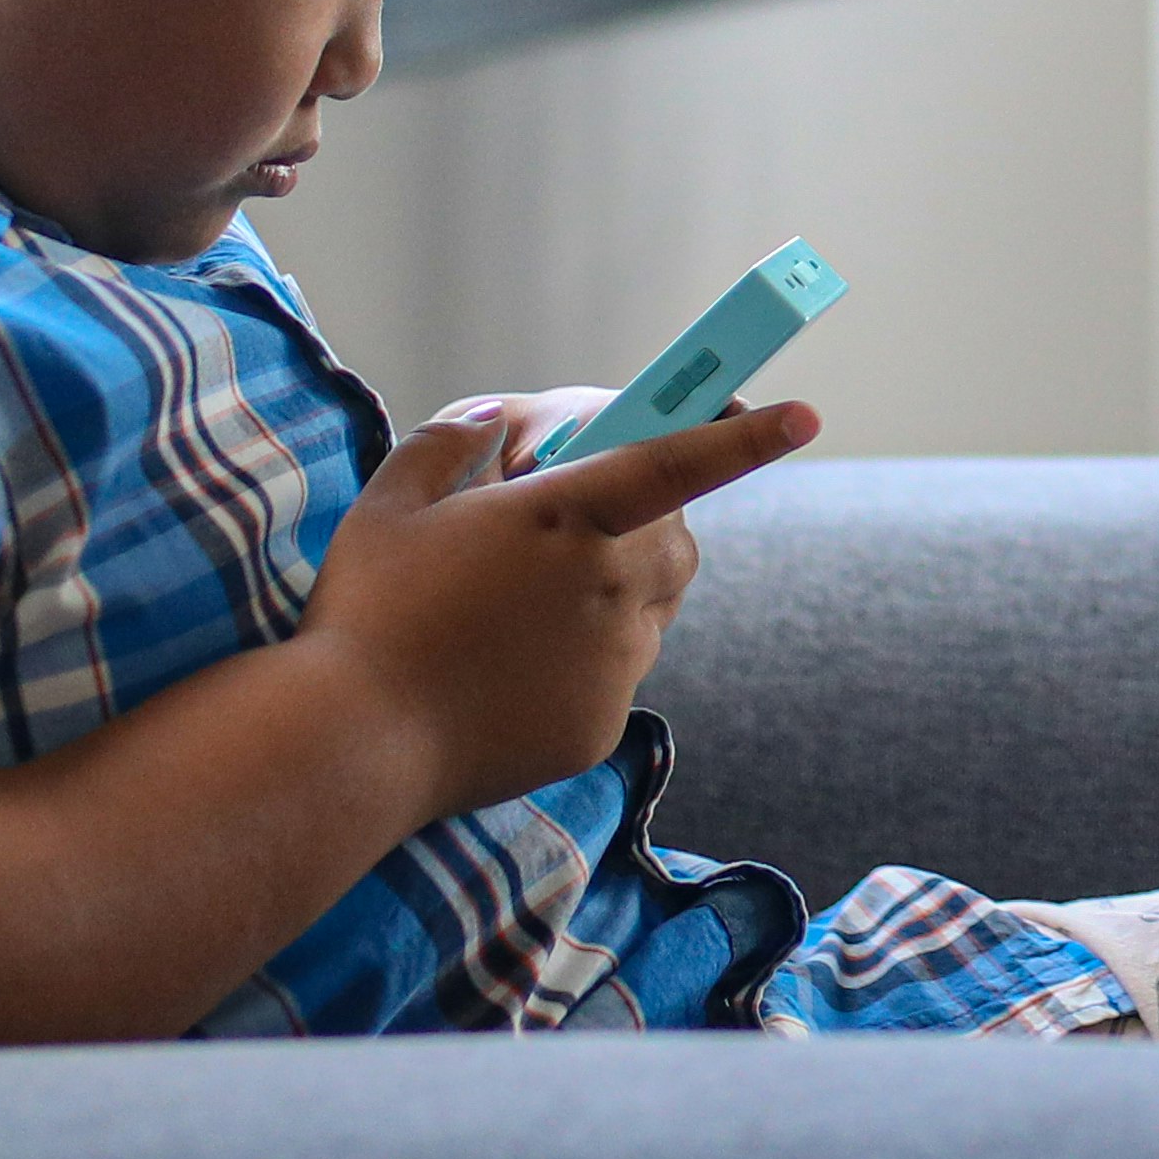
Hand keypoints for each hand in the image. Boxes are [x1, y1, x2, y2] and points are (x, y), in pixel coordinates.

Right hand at [295, 397, 818, 817]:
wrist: (354, 744)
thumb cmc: (367, 612)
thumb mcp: (391, 504)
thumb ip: (448, 445)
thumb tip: (491, 427)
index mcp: (566, 516)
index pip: (675, 462)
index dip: (744, 436)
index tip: (804, 414)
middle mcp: (610, 586)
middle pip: (674, 537)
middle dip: (647, 518)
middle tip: (574, 524)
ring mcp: (614, 661)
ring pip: (653, 606)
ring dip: (617, 588)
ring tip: (525, 605)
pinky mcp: (603, 722)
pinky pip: (618, 672)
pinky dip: (585, 659)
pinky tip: (510, 670)